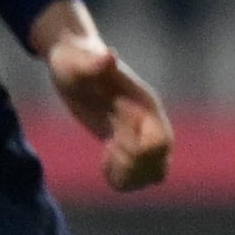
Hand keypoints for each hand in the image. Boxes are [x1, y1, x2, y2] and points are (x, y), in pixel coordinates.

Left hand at [32, 2, 173, 193]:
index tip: (110, 144)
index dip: (136, 153)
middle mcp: (149, 120)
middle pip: (161, 161)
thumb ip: (94, 63)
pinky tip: (104, 165)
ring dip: (131, 177)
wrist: (73, 59)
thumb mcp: (77, 62)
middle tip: (106, 155)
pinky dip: (125, 179)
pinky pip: (141, 173)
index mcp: (143, 104)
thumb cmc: (73, 59)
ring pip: (156, 172)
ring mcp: (140, 132)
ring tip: (105, 163)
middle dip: (133, 168)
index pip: (160, 142)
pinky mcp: (127, 141)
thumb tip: (109, 55)